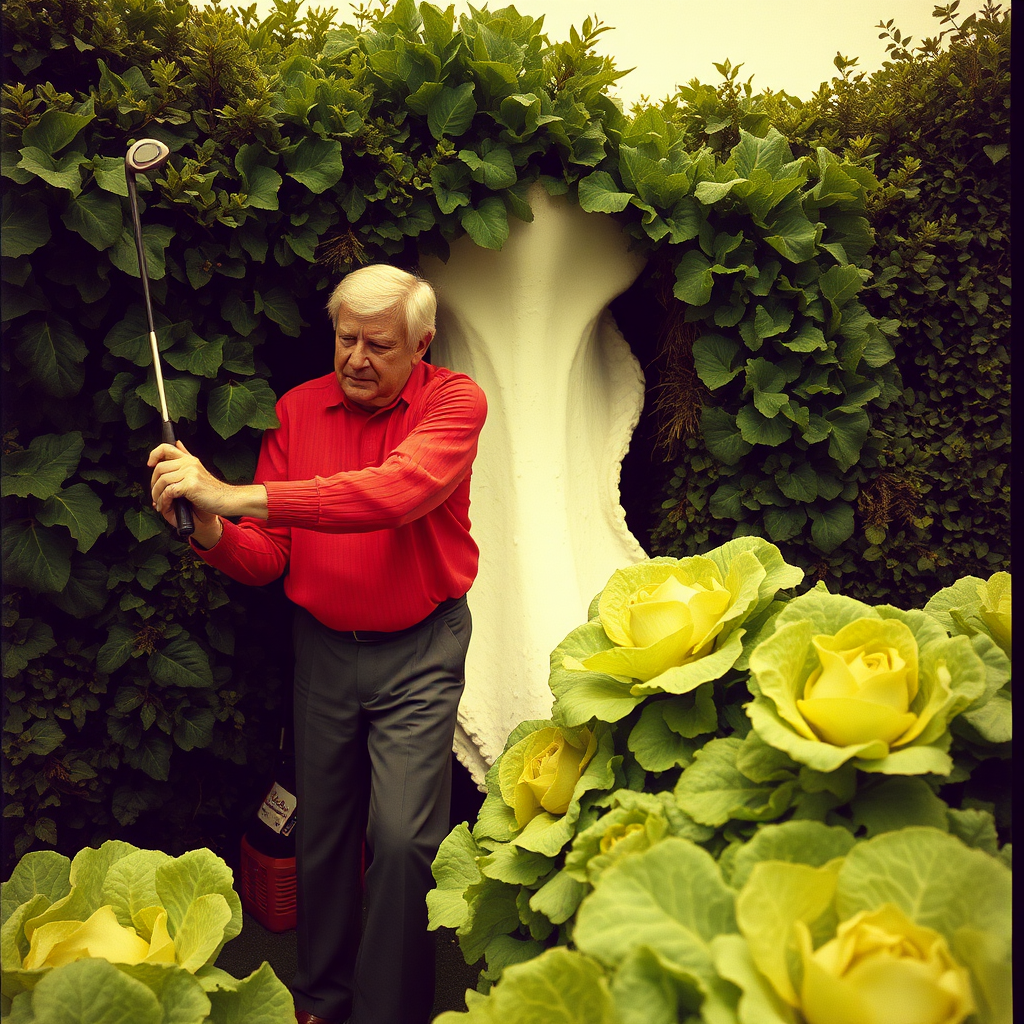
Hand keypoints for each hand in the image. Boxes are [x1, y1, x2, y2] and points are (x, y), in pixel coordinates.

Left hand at [147, 441, 267, 536]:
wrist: (226, 500)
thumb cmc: (211, 490)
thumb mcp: (197, 470)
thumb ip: (186, 456)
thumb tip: (177, 443)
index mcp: (189, 459)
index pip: (166, 448)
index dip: (154, 454)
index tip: (150, 464)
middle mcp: (189, 463)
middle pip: (159, 467)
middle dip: (153, 483)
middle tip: (155, 493)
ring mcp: (190, 473)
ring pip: (162, 481)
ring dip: (156, 494)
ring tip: (159, 502)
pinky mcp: (190, 485)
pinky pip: (168, 492)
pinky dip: (163, 501)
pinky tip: (164, 506)